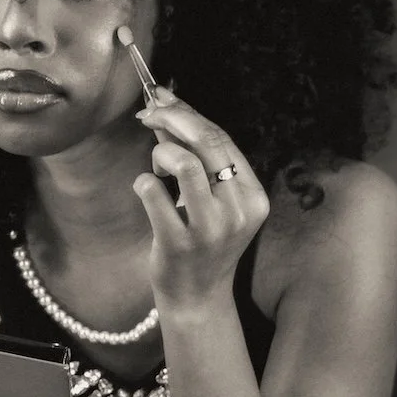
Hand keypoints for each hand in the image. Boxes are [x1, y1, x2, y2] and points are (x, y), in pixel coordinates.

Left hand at [133, 86, 269, 304]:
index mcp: (253, 197)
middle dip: (171, 118)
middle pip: (206, 142)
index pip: (222, 138)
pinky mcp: (179, 243)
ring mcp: (210, 229)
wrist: (197, 298)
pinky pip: (152, 193)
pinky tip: (147, 191)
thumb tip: (167, 107)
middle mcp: (238, 211)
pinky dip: (143, 182)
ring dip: (160, 153)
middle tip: (147, 114)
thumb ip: (197, 157)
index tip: (162, 99)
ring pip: (183, 162)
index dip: (188, 112)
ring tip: (157, 169)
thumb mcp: (214, 200)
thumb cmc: (203, 242)